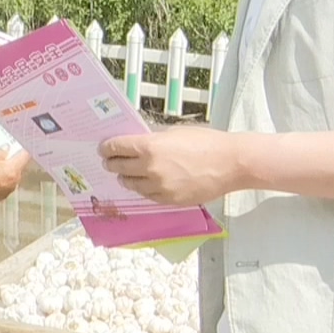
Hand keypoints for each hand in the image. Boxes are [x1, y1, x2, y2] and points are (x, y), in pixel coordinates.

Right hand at [0, 148, 31, 220]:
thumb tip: (5, 150)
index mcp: (13, 171)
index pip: (25, 154)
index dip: (24, 144)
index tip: (22, 138)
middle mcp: (12, 184)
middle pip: (17, 165)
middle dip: (10, 156)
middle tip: (1, 146)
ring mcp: (4, 192)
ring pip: (7, 174)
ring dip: (1, 167)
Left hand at [99, 126, 247, 206]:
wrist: (230, 164)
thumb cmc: (205, 142)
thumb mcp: (174, 132)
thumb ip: (153, 139)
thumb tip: (136, 143)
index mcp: (150, 147)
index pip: (116, 148)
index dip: (107, 148)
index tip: (104, 148)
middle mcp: (150, 169)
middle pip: (119, 168)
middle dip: (112, 163)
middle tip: (110, 161)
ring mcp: (159, 187)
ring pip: (131, 184)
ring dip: (125, 178)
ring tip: (125, 174)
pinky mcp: (169, 200)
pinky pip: (147, 196)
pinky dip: (143, 189)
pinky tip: (145, 183)